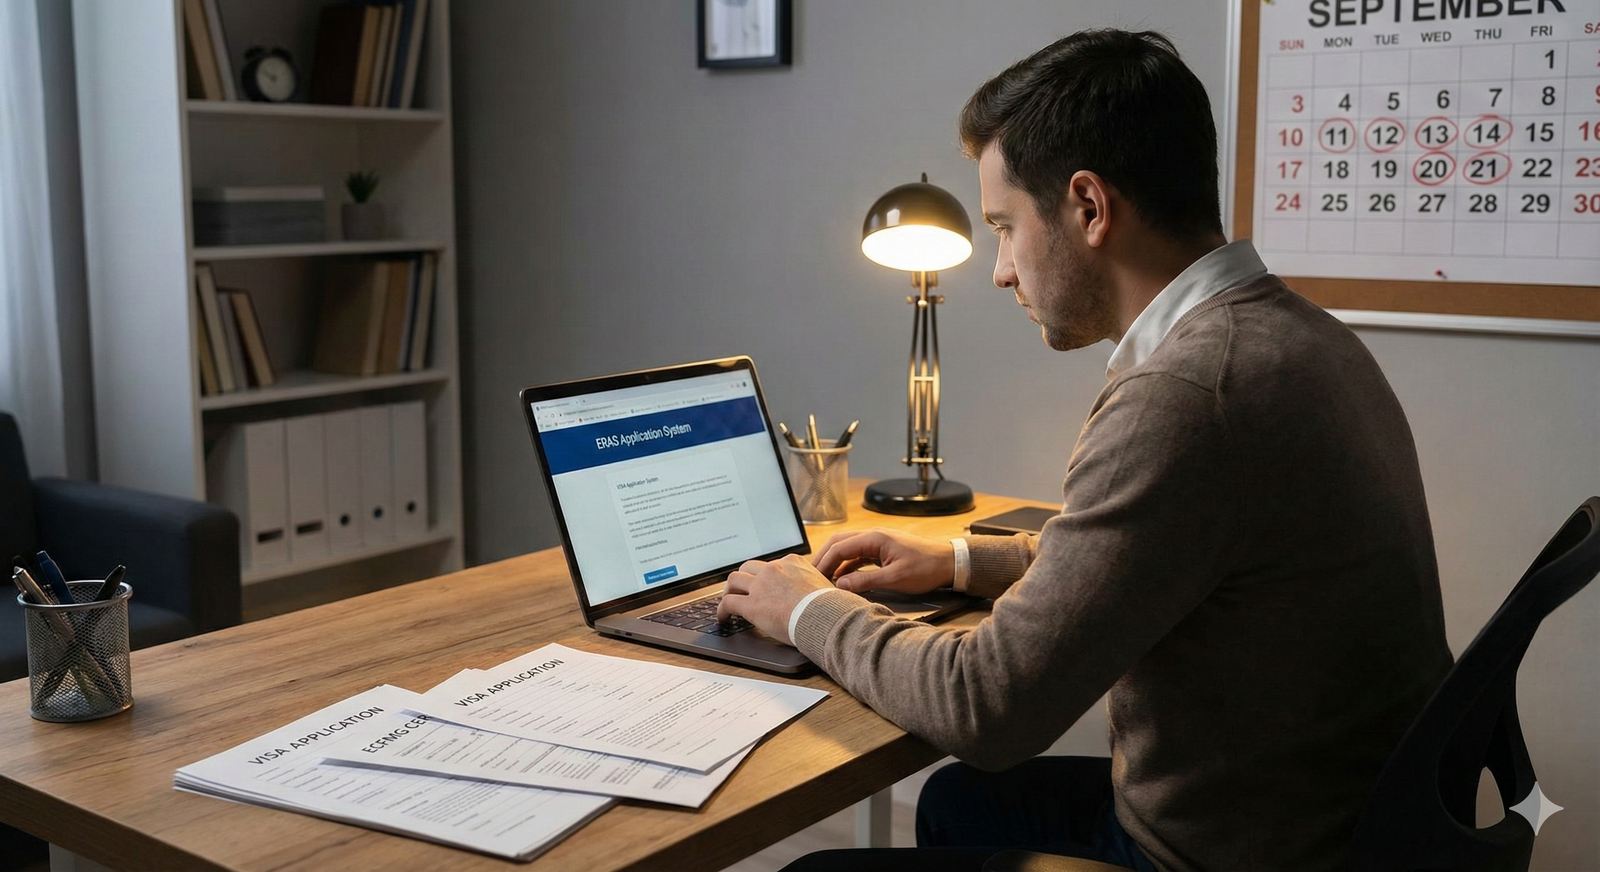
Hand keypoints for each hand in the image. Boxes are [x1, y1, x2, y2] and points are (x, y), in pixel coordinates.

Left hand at [717, 554, 832, 644]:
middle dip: (743, 578)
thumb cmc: (830, 606)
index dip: (763, 575)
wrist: (825, 617)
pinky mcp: (752, 605)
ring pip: (734, 580)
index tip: (762, 584)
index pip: (771, 565)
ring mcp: (761, 586)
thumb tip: (817, 591)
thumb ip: (813, 582)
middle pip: (748, 567)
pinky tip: (723, 618)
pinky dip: (722, 610)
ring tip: (728, 600)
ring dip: (729, 590)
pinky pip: (728, 603)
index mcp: (792, 562)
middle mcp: (774, 569)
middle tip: (741, 590)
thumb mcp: (824, 584)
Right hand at [814, 529, 953, 595]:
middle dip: (823, 558)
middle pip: (839, 543)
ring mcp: (877, 542)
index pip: (839, 548)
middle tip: (811, 576)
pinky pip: (857, 555)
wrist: (948, 562)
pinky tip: (842, 578)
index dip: (824, 563)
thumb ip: (866, 581)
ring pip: (847, 548)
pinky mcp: (882, 550)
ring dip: (834, 562)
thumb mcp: (895, 578)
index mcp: (874, 538)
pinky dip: (847, 565)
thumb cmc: (925, 568)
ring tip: (823, 579)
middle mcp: (873, 536)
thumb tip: (841, 585)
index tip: (813, 578)